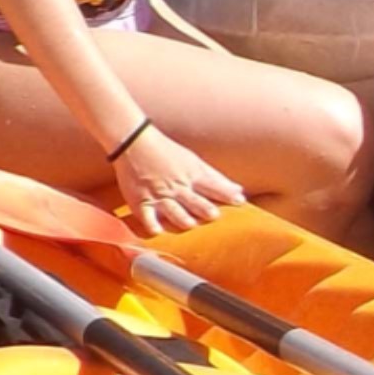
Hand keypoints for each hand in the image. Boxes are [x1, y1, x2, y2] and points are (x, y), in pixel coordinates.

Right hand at [113, 122, 246, 235]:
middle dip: (203, 207)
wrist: (134, 143)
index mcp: (191, 176)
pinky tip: (157, 231)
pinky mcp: (141, 201)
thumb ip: (216, 179)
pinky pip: (146, 214)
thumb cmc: (168, 154)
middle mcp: (177, 187)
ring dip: (180, 216)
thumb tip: (239, 191)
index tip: (239, 201)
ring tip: (190, 225)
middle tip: (213, 215)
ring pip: (171, 208)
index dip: (226, 194)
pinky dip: (151, 223)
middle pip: (192, 199)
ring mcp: (159, 195)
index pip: (212, 186)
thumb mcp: (194, 163)